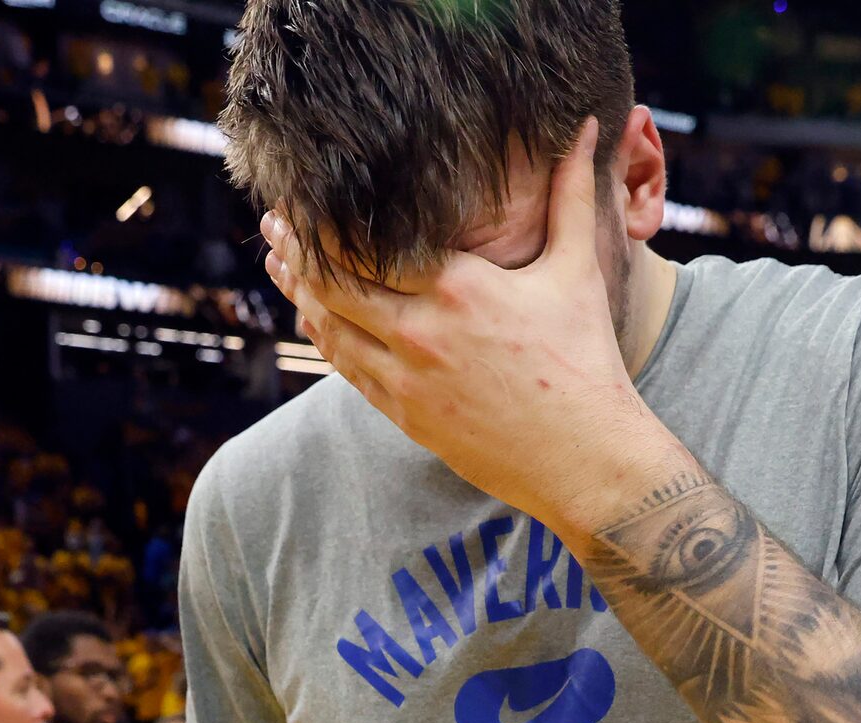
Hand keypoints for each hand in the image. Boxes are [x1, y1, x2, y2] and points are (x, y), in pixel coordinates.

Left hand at [259, 120, 670, 531]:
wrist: (583, 458)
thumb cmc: (585, 362)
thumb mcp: (577, 272)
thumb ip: (570, 193)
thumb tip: (586, 125)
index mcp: (457, 289)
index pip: (366, 243)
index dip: (324, 217)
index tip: (304, 191)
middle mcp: (421, 333)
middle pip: (332, 283)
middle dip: (296, 248)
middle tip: (274, 221)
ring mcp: (407, 380)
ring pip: (330, 329)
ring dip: (299, 294)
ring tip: (279, 263)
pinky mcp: (405, 416)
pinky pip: (347, 370)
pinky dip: (325, 339)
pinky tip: (313, 317)